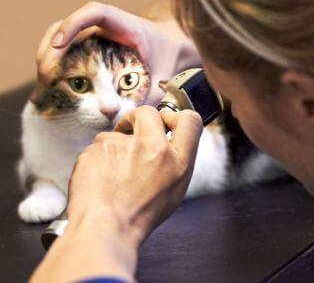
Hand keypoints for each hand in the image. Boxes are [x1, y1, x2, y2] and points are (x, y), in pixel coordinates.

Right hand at [34, 2, 199, 103]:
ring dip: (46, 59)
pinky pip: (65, 54)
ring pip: (59, 39)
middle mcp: (104, 28)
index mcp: (125, 24)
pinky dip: (54, 69)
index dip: (73, 23)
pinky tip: (48, 90)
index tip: (59, 43)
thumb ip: (148, 95)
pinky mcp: (88, 51)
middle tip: (46, 76)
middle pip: (66, 26)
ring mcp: (93, 38)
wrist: (174, 51)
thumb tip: (121, 117)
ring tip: (43, 86)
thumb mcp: (162, 77)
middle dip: (50, 49)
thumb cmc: (168, 59)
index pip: (95, 12)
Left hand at [67, 106, 202, 243]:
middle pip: (149, 113)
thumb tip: (170, 143)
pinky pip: (98, 146)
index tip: (166, 123)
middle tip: (132, 131)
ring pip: (118, 133)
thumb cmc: (138, 216)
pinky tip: (100, 179)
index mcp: (177, 161)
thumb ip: (176, 162)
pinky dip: (98, 159)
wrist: (103, 227)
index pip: (190, 121)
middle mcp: (153, 148)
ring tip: (113, 175)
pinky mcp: (98, 147)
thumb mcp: (175, 191)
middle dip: (138, 119)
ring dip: (115, 147)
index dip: (176, 117)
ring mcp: (123, 145)